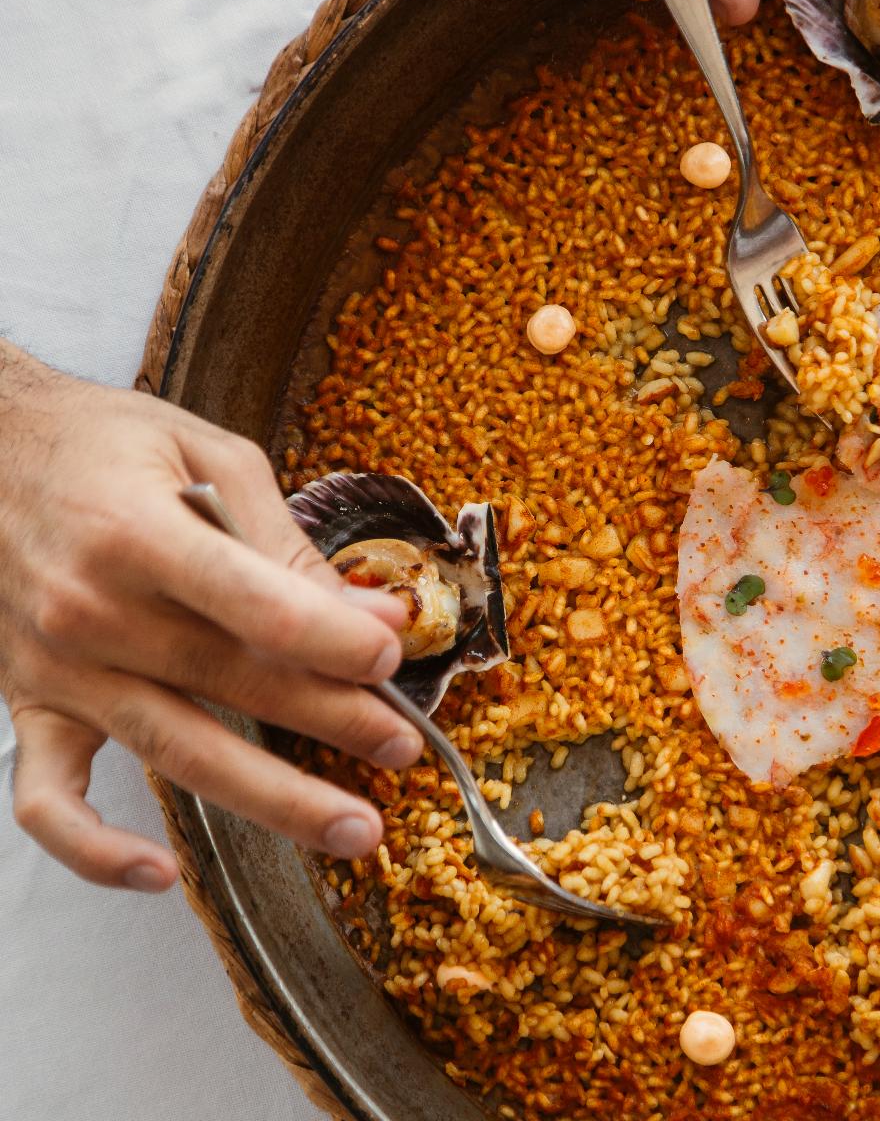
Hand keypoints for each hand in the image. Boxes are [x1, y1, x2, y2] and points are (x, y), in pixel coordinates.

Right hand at [0, 341, 422, 890]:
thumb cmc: (104, 442)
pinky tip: (158, 875)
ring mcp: (59, 669)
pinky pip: (49, 799)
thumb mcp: (205, 452)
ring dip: (272, 799)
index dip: (336, 640)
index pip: (256, 608)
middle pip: (233, 684)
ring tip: (354, 829)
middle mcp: (93, 611)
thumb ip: (284, 537)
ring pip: (174, 752)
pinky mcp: (33, 704)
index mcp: (138, 534)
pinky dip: (93, 849)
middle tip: (403, 748)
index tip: (394, 654)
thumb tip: (370, 609)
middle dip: (334, 721)